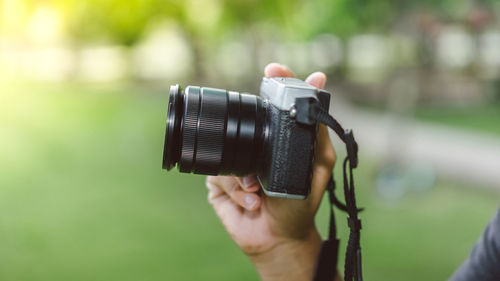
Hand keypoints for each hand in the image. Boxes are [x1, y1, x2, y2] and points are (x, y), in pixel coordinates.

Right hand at [206, 63, 337, 280]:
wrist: (277, 237)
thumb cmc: (299, 204)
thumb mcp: (317, 164)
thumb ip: (317, 129)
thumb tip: (320, 82)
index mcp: (278, 137)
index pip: (273, 103)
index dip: (274, 82)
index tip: (274, 68)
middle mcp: (254, 145)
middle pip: (244, 122)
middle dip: (249, 141)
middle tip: (258, 173)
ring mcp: (234, 161)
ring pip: (228, 150)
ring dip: (244, 178)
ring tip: (258, 193)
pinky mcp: (218, 179)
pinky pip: (219, 173)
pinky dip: (236, 190)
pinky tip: (251, 202)